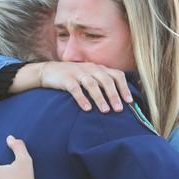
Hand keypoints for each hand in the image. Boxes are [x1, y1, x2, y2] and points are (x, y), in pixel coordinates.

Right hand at [18, 62, 132, 112]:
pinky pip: (75, 88)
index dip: (124, 87)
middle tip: (119, 110)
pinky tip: (87, 108)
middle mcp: (90, 68)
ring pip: (91, 84)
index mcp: (98, 68)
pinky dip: (82, 98)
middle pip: (106, 80)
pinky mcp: (65, 78)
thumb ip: (102, 84)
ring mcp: (77, 72)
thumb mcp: (90, 76)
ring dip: (99, 98)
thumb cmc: (73, 77)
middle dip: (114, 95)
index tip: (129, 101)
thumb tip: (119, 99)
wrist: (48, 71)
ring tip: (105, 111)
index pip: (116, 75)